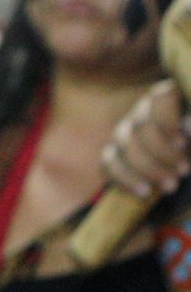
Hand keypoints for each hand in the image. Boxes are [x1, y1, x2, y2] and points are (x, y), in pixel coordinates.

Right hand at [102, 78, 190, 199]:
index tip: (182, 144)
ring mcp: (125, 132)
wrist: (186, 166)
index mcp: (167, 99)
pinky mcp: (115, 154)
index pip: (158, 101)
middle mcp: (143, 112)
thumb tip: (187, 125)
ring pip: (123, 145)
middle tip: (184, 172)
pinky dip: (125, 179)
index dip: (167, 122)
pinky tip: (145, 192)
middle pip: (139, 126)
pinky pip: (108, 163)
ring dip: (147, 168)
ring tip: (171, 186)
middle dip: (161, 153)